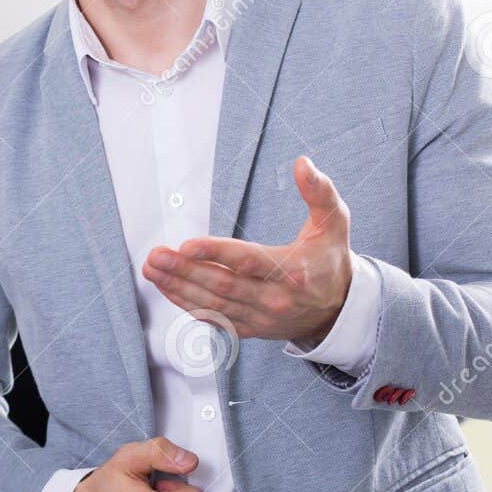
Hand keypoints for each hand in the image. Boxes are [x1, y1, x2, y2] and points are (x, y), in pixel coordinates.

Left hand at [142, 155, 352, 347]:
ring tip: (151, 269)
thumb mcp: (335, 223)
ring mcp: (260, 317)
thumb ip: (319, 192)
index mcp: (293, 271)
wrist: (339, 309)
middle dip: (184, 270)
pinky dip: (186, 304)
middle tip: (156, 255)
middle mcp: (275, 298)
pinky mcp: (249, 328)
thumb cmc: (330, 260)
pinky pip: (213, 317)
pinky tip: (166, 288)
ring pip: (213, 303)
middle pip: (222, 285)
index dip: (216, 253)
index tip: (186, 245)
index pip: (248, 261)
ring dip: (177, 287)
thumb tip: (303, 163)